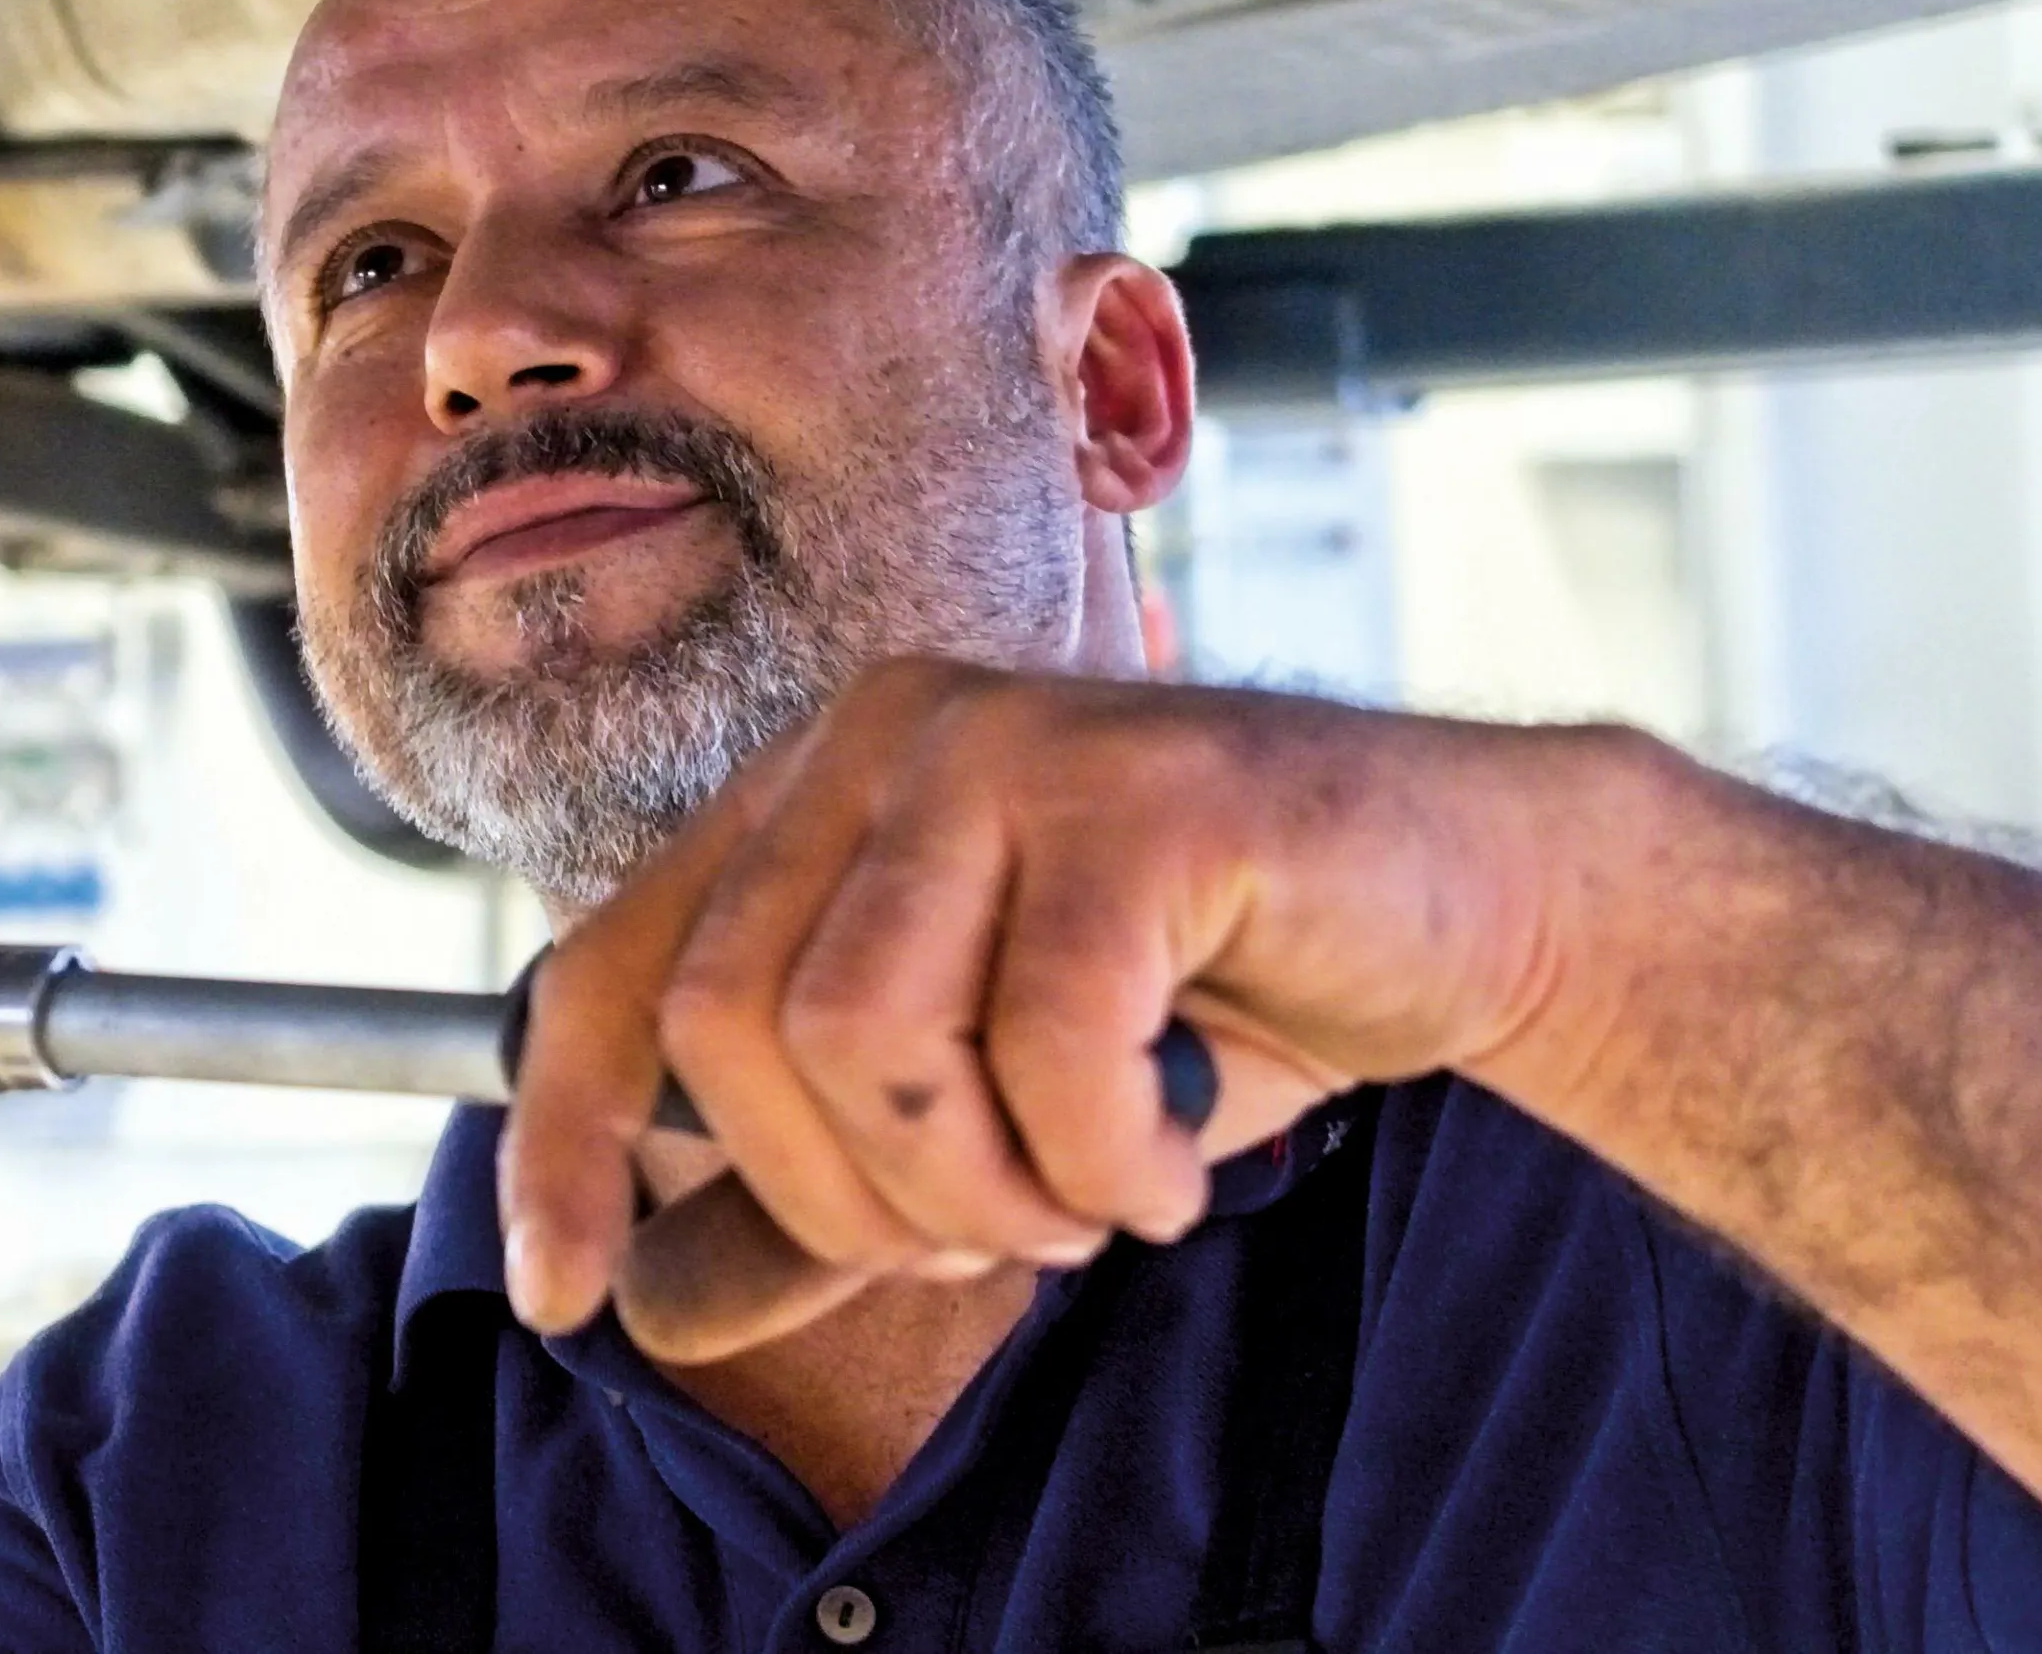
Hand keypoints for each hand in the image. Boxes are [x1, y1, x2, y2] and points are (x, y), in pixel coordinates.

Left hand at [500, 658, 1628, 1361]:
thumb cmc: (1216, 995)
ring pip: (862, 1033)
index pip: (616, 968)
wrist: (1479, 903)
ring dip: (979, 1182)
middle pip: (734, 1027)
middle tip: (1007, 1226)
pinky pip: (1045, 1038)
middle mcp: (883, 732)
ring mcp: (1010, 740)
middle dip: (854, 1197)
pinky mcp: (1145, 791)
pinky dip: (1107, 1158)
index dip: (566, 1143)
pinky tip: (1174, 1157)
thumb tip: (644, 1310)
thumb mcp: (981, 1117)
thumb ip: (816, 1203)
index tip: (563, 1297)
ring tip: (1088, 1190)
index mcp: (814, 787)